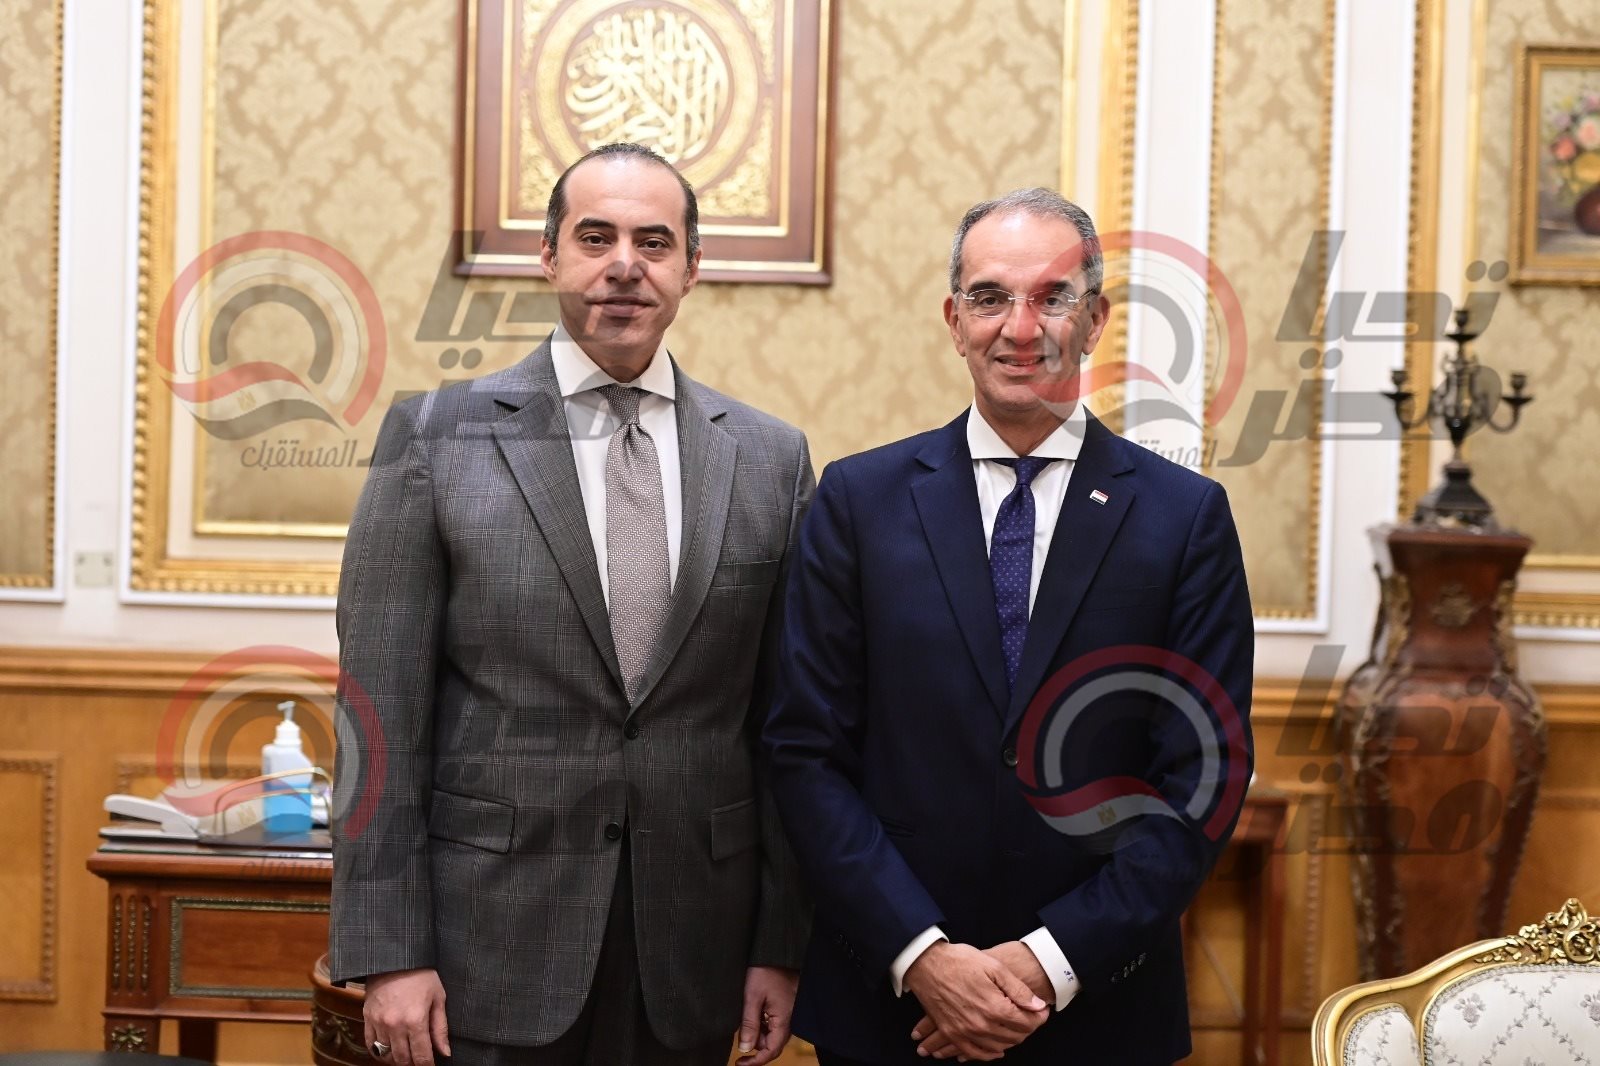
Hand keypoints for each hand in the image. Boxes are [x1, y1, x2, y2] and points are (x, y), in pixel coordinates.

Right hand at [363, 968, 449, 1065]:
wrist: (395, 958)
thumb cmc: (421, 975)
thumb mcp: (438, 998)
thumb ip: (440, 1028)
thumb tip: (445, 1052)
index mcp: (416, 1020)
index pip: (421, 1056)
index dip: (427, 1065)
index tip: (430, 1065)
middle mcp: (395, 1025)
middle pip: (403, 1059)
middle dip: (413, 1063)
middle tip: (419, 1059)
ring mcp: (379, 1023)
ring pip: (386, 1055)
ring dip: (397, 1059)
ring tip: (406, 1054)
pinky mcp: (367, 1018)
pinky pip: (370, 1045)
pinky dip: (380, 1052)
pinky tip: (389, 1050)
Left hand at [736, 965, 799, 1064]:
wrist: (776, 950)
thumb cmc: (765, 971)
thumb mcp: (752, 997)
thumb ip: (749, 1025)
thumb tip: (745, 1049)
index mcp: (784, 1021)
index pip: (771, 1051)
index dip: (756, 1062)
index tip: (739, 1064)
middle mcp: (790, 1020)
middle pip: (771, 1044)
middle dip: (755, 1045)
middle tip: (739, 1040)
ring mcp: (789, 1013)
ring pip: (771, 1033)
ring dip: (757, 1032)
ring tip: (745, 1019)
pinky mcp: (786, 1006)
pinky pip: (774, 1022)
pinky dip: (762, 1023)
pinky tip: (752, 1013)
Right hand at [903, 942, 1047, 1060]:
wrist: (927, 963)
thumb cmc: (960, 961)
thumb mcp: (994, 967)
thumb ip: (1018, 989)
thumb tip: (1038, 1006)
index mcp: (994, 1007)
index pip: (1026, 1022)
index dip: (1039, 1017)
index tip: (1043, 1010)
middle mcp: (981, 1025)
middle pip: (1014, 1037)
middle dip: (1027, 1028)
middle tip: (1031, 1017)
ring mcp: (965, 1031)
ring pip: (997, 1047)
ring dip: (1011, 1040)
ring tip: (1016, 1028)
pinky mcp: (952, 1033)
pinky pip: (974, 1053)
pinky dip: (988, 1054)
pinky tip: (996, 1050)